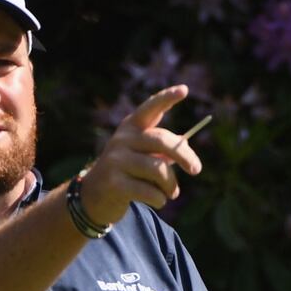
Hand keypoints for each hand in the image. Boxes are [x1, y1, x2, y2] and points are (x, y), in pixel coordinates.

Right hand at [79, 84, 203, 225]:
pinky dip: (160, 198)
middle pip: (161, 141)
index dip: (166, 98)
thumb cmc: (127, 172)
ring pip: (158, 169)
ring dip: (171, 185)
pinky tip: (159, 200)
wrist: (93, 197)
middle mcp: (122, 140)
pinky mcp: (113, 183)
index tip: (184, 90)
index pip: (150, 108)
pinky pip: (149, 191)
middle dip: (184, 155)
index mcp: (131, 128)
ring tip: (173, 193)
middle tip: (197, 170)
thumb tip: (187, 150)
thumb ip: (162, 150)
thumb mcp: (141, 155)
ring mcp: (115, 161)